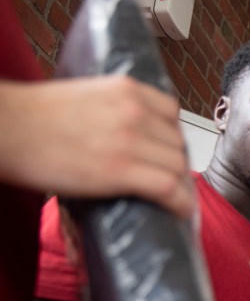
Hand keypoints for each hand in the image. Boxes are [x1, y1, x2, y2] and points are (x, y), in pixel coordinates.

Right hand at [0, 77, 193, 217]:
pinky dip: (180, 202)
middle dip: (173, 163)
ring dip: (177, 184)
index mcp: (126, 89)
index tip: (165, 150)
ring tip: (171, 198)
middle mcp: (135, 111)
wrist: (5, 128)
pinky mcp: (121, 170)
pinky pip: (169, 188)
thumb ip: (112, 108)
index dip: (170, 136)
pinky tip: (180, 211)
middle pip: (176, 143)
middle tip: (164, 179)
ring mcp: (130, 140)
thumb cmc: (32, 117)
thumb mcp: (84, 96)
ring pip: (177, 166)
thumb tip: (126, 133)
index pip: (171, 112)